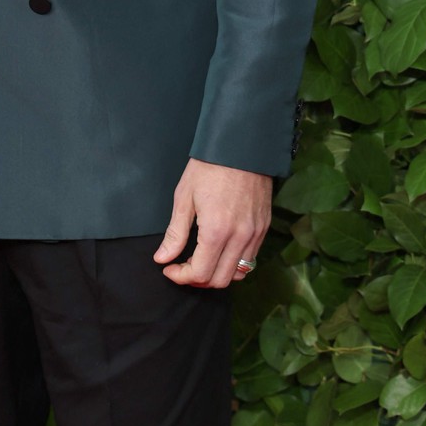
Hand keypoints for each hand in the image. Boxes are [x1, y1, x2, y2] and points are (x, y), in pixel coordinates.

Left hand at [153, 159, 271, 287]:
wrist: (240, 144)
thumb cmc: (209, 167)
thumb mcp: (184, 197)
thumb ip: (175, 233)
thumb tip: (162, 258)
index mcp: (217, 230)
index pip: (201, 274)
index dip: (181, 276)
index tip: (169, 267)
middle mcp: (240, 237)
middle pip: (220, 280)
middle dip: (198, 279)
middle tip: (183, 265)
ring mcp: (255, 233)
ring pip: (238, 274)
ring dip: (217, 273)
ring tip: (201, 259)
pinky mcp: (264, 227)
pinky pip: (250, 258)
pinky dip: (234, 263)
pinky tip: (220, 250)